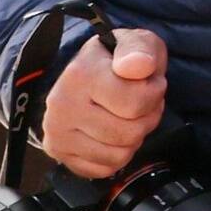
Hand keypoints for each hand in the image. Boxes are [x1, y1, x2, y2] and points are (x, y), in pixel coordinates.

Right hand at [36, 25, 170, 180]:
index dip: (154, 93)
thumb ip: (140, 50)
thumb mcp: (136, 42)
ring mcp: (56, 132)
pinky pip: (103, 169)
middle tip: (139, 102)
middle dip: (146, 118)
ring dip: (133, 137)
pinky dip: (116, 156)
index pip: (136, 103)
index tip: (147, 81)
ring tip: (126, 116)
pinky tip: (111, 134)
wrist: (87, 73)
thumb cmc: (118, 59)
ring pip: (119, 155)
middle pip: (129, 133)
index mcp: (80, 75)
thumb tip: (138, 66)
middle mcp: (62, 106)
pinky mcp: (58, 152)